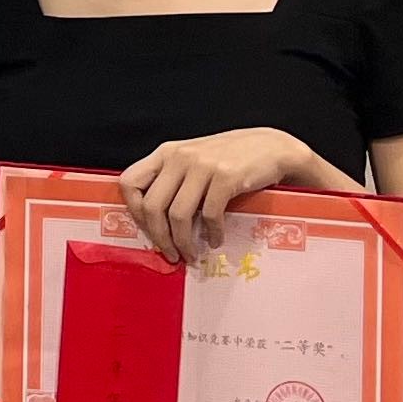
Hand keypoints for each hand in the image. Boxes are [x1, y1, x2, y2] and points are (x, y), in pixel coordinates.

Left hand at [117, 130, 315, 261]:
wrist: (272, 148)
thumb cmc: (232, 158)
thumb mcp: (195, 161)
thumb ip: (175, 180)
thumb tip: (156, 222)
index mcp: (167, 153)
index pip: (130, 182)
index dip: (134, 211)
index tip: (148, 231)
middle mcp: (179, 157)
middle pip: (152, 205)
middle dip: (159, 237)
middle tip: (170, 254)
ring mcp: (202, 165)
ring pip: (177, 215)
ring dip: (183, 242)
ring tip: (192, 254)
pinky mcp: (225, 176)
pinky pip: (209, 215)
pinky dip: (212, 234)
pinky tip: (216, 240)